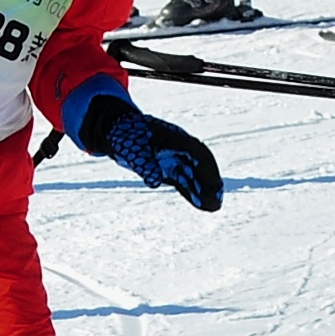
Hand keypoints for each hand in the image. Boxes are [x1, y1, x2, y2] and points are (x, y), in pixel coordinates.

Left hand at [77, 94, 222, 212]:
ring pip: (194, 174)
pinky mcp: (169, 168)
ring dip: (204, 190)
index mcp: (172, 137)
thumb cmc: (124, 135)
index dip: (207, 168)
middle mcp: (178, 147)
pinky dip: (193, 193)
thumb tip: (154, 181)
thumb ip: (144, 164)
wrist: (117, 129)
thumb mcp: (131, 148)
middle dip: (209, 181)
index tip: (215, 183)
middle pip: (200, 164)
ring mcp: (174, 158)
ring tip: (213, 207)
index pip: (196, 152)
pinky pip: (185, 181)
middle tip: (217, 200)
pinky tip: (202, 205)